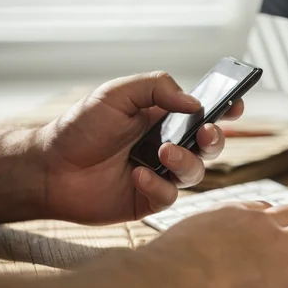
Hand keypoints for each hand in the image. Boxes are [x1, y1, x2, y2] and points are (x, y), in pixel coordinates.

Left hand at [39, 72, 243, 223]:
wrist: (51, 169)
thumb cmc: (80, 128)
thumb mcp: (116, 95)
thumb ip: (156, 88)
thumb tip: (194, 102)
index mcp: (164, 118)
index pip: (204, 112)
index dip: (224, 109)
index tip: (235, 105)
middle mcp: (168, 145)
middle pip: (210, 144)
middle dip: (215, 139)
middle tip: (205, 132)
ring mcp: (161, 173)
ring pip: (196, 171)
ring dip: (185, 161)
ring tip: (161, 152)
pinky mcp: (150, 199)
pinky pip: (171, 195)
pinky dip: (158, 185)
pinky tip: (136, 176)